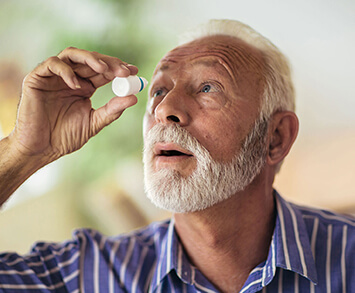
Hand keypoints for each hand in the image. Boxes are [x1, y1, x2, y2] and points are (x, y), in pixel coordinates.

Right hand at [10, 47, 138, 163]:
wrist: (41, 149)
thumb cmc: (65, 137)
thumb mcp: (94, 123)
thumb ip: (112, 110)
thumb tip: (134, 98)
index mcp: (84, 87)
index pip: (103, 72)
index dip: (118, 69)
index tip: (133, 72)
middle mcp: (71, 79)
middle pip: (91, 60)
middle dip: (109, 63)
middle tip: (123, 71)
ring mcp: (54, 77)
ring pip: (72, 55)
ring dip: (90, 59)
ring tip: (104, 69)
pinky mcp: (37, 78)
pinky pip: (52, 64)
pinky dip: (66, 71)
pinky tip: (78, 85)